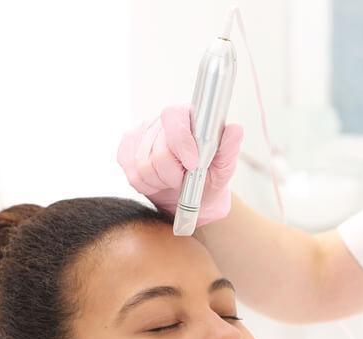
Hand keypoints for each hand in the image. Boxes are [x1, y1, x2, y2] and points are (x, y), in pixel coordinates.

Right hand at [117, 104, 244, 225]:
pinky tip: (159, 181)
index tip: (193, 164)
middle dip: (174, 173)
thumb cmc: (209, 179)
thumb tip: (236, 129)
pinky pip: (132, 173)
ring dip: (161, 181)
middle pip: (158, 151)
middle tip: (185, 178)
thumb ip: (228, 149)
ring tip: (173, 180)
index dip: (181, 144)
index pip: (173, 118)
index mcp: (187, 116)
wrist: (192, 198)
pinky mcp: (126, 150)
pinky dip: (148, 184)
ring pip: (143, 165)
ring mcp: (141, 134)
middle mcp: (161, 121)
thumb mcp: (223, 168)